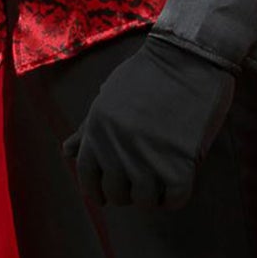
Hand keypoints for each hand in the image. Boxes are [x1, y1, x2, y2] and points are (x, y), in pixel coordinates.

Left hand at [62, 36, 237, 209]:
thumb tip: (66, 152)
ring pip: (146, 202)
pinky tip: (180, 177)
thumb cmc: (150, 73)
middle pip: (118, 195)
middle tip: (144, 176)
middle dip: (130, 190)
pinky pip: (174, 199)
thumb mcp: (110, 97)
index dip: (98, 191)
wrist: (190, 56)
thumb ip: (89, 128)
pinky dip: (176, 195)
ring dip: (154, 194)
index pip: (88, 179)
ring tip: (163, 176)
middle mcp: (117, 149)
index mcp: (97, 132)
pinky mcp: (179, 164)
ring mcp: (148, 159)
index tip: (110, 193)